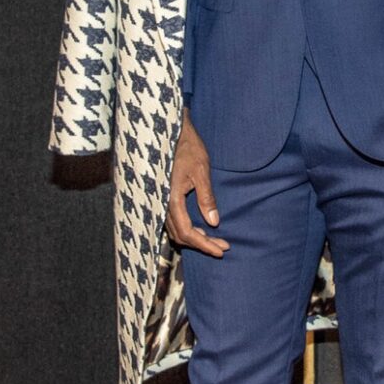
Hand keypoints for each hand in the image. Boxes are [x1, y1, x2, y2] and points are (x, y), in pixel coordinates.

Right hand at [166, 111, 229, 256]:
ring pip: (175, 230)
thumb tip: (213, 223)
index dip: (204, 245)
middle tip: (222, 246)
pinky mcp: (163, 198)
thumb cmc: (188, 148)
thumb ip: (206, 197)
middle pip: (181, 236)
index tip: (221, 250)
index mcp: (171, 198)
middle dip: (202, 244)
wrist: (172, 132)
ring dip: (194, 238)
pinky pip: (173, 222)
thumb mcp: (201, 171)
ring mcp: (161, 201)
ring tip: (214, 239)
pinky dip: (187, 229)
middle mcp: (163, 204)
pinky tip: (200, 227)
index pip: (187, 232)